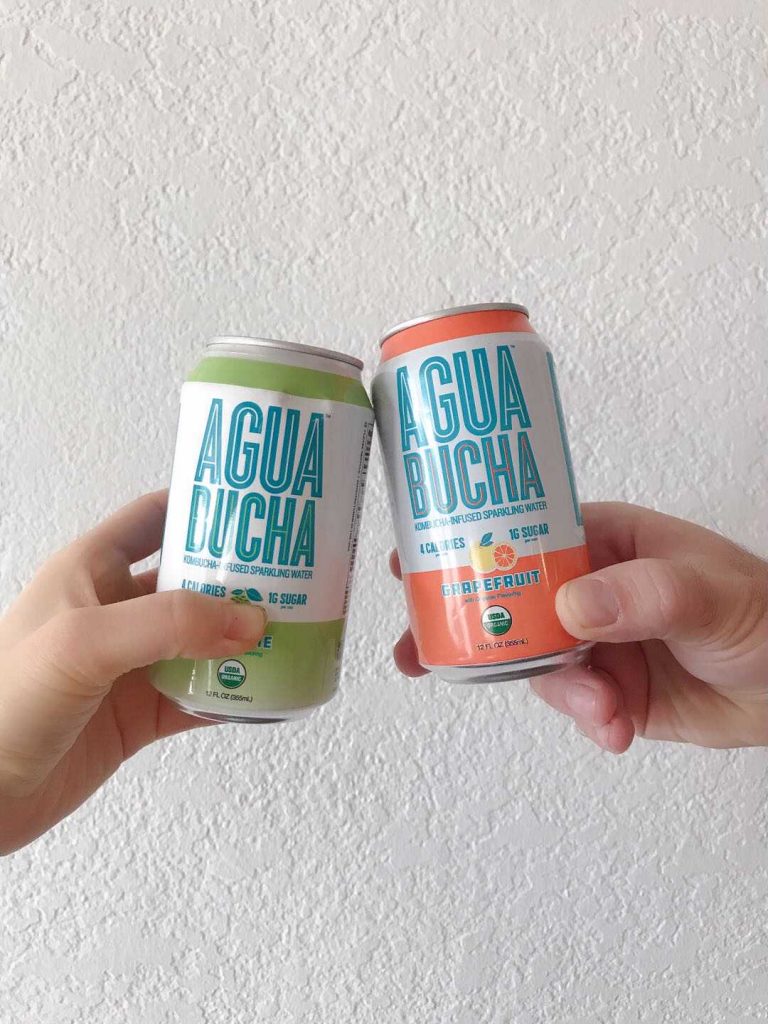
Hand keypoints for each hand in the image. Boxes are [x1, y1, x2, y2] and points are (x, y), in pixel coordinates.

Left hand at [0, 492, 266, 853]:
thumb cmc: (3, 702)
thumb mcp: (84, 641)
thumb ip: (168, 624)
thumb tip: (249, 620)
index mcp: (92, 569)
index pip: (157, 518)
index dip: (205, 506)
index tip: (259, 507)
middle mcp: (115, 611)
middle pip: (194, 579)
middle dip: (243, 577)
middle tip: (299, 575)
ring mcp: (130, 664)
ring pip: (206, 640)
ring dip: (247, 639)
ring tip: (297, 632)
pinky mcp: (138, 713)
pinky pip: (202, 696)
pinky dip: (236, 695)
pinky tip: (267, 693)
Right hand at [391, 503, 767, 751]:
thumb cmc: (760, 610)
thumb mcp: (705, 591)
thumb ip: (644, 593)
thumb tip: (572, 605)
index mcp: (603, 540)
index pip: (518, 531)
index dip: (462, 544)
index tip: (412, 560)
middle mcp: (587, 587)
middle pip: (506, 600)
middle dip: (467, 628)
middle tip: (421, 653)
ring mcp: (593, 640)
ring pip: (536, 664)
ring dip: (557, 693)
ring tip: (603, 710)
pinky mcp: (607, 689)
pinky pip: (571, 705)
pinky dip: (587, 721)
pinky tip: (615, 729)